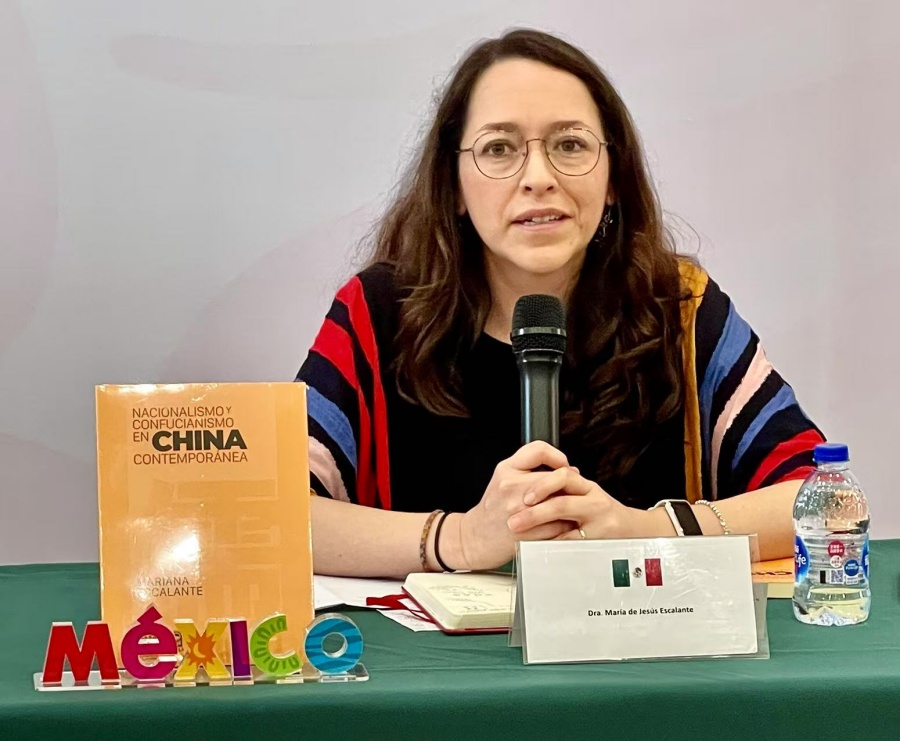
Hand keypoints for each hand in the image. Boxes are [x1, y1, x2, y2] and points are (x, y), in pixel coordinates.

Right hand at [457, 441, 578, 569]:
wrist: (477, 537)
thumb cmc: (493, 509)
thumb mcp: (504, 478)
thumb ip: (531, 469)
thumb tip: (570, 469)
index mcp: (507, 470)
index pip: (539, 450)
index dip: (558, 457)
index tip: (563, 466)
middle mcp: (511, 487)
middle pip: (555, 477)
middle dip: (569, 485)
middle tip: (572, 491)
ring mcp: (518, 510)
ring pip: (560, 501)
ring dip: (571, 505)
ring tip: (570, 507)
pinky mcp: (526, 531)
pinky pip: (558, 524)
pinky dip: (566, 524)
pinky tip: (562, 523)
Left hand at [505, 468, 671, 539]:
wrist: (634, 531)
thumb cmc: (604, 515)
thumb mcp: (585, 496)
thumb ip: (563, 490)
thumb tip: (528, 493)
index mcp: (587, 487)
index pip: (563, 477)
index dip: (541, 486)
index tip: (524, 497)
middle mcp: (595, 501)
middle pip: (561, 502)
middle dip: (534, 513)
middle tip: (514, 522)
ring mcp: (599, 522)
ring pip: (566, 526)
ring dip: (540, 530)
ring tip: (522, 534)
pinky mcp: (600, 540)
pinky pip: (571, 544)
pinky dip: (553, 546)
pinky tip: (539, 548)